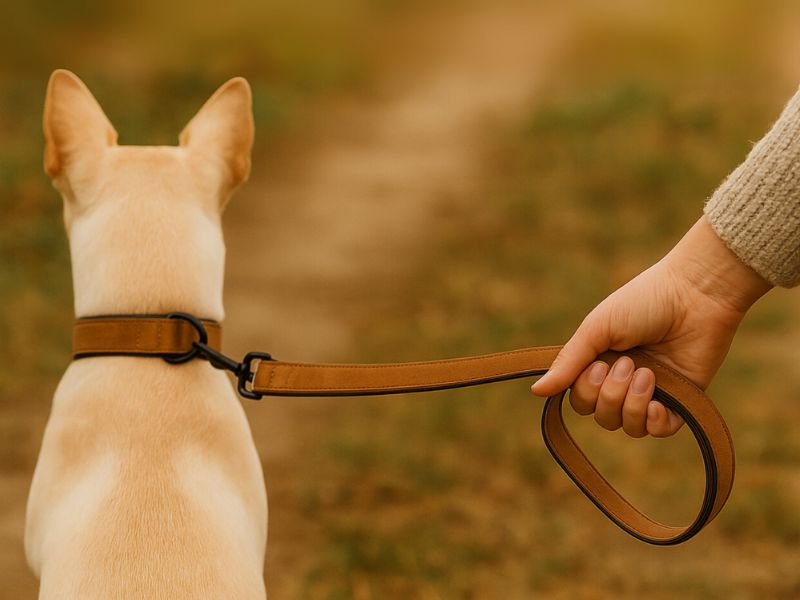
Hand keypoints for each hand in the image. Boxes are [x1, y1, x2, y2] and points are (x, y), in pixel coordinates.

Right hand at [532, 216, 771, 437]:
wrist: (694, 295)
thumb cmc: (643, 303)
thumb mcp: (597, 329)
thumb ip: (569, 362)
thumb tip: (536, 391)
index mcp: (601, 362)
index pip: (580, 399)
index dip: (585, 391)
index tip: (600, 364)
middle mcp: (624, 381)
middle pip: (601, 416)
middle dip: (610, 395)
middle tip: (627, 363)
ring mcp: (653, 392)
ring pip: (628, 426)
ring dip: (632, 404)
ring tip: (647, 374)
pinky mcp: (682, 401)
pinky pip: (659, 430)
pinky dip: (654, 421)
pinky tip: (658, 401)